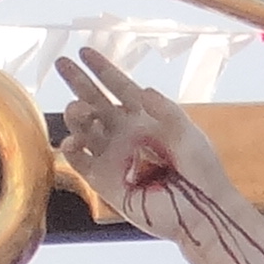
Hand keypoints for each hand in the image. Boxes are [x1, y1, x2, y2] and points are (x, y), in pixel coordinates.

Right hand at [53, 47, 235, 234]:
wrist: (200, 212)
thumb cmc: (201, 172)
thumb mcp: (189, 133)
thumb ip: (166, 110)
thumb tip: (143, 89)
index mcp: (144, 117)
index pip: (118, 86)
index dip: (102, 69)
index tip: (84, 50)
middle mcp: (124, 134)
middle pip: (94, 101)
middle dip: (78, 82)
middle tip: (61, 63)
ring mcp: (113, 157)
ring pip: (84, 129)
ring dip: (76, 115)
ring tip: (79, 111)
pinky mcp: (104, 181)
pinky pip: (80, 162)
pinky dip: (71, 149)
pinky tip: (74, 142)